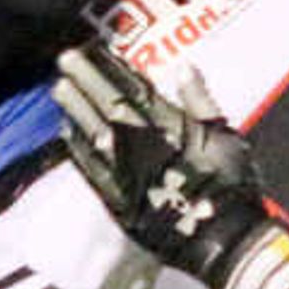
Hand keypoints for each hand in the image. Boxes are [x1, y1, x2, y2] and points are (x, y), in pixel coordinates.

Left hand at [53, 43, 265, 280]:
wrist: (220, 237)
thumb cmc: (230, 186)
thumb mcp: (227, 136)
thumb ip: (201, 101)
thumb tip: (183, 67)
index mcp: (168, 124)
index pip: (134, 88)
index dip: (112, 67)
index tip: (94, 50)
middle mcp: (140, 143)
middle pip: (107, 105)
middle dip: (85, 80)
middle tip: (65, 60)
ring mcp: (124, 171)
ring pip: (93, 132)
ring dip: (75, 109)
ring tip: (59, 89)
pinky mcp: (117, 198)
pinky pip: (91, 168)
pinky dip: (78, 149)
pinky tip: (67, 133)